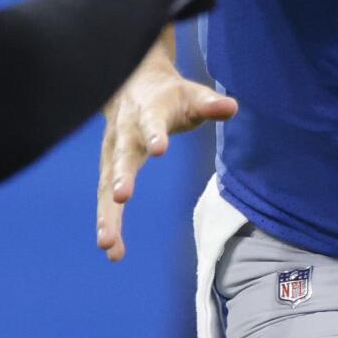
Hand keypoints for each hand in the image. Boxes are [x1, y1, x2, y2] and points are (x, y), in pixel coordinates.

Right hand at [95, 61, 234, 261]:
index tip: (158, 148)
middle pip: (122, 155)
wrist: (130, 85)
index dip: (155, 133)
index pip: (151, 121)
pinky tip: (113, 253)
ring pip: (106, 183)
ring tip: (108, 243)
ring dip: (107, 213)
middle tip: (121, 196)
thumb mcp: (192, 95)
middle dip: (122, 175)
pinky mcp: (109, 170)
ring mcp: (112, 152)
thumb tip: (231, 106)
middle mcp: (125, 133)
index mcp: (148, 111)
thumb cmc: (169, 96)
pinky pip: (106, 199)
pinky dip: (109, 224)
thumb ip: (210, 103)